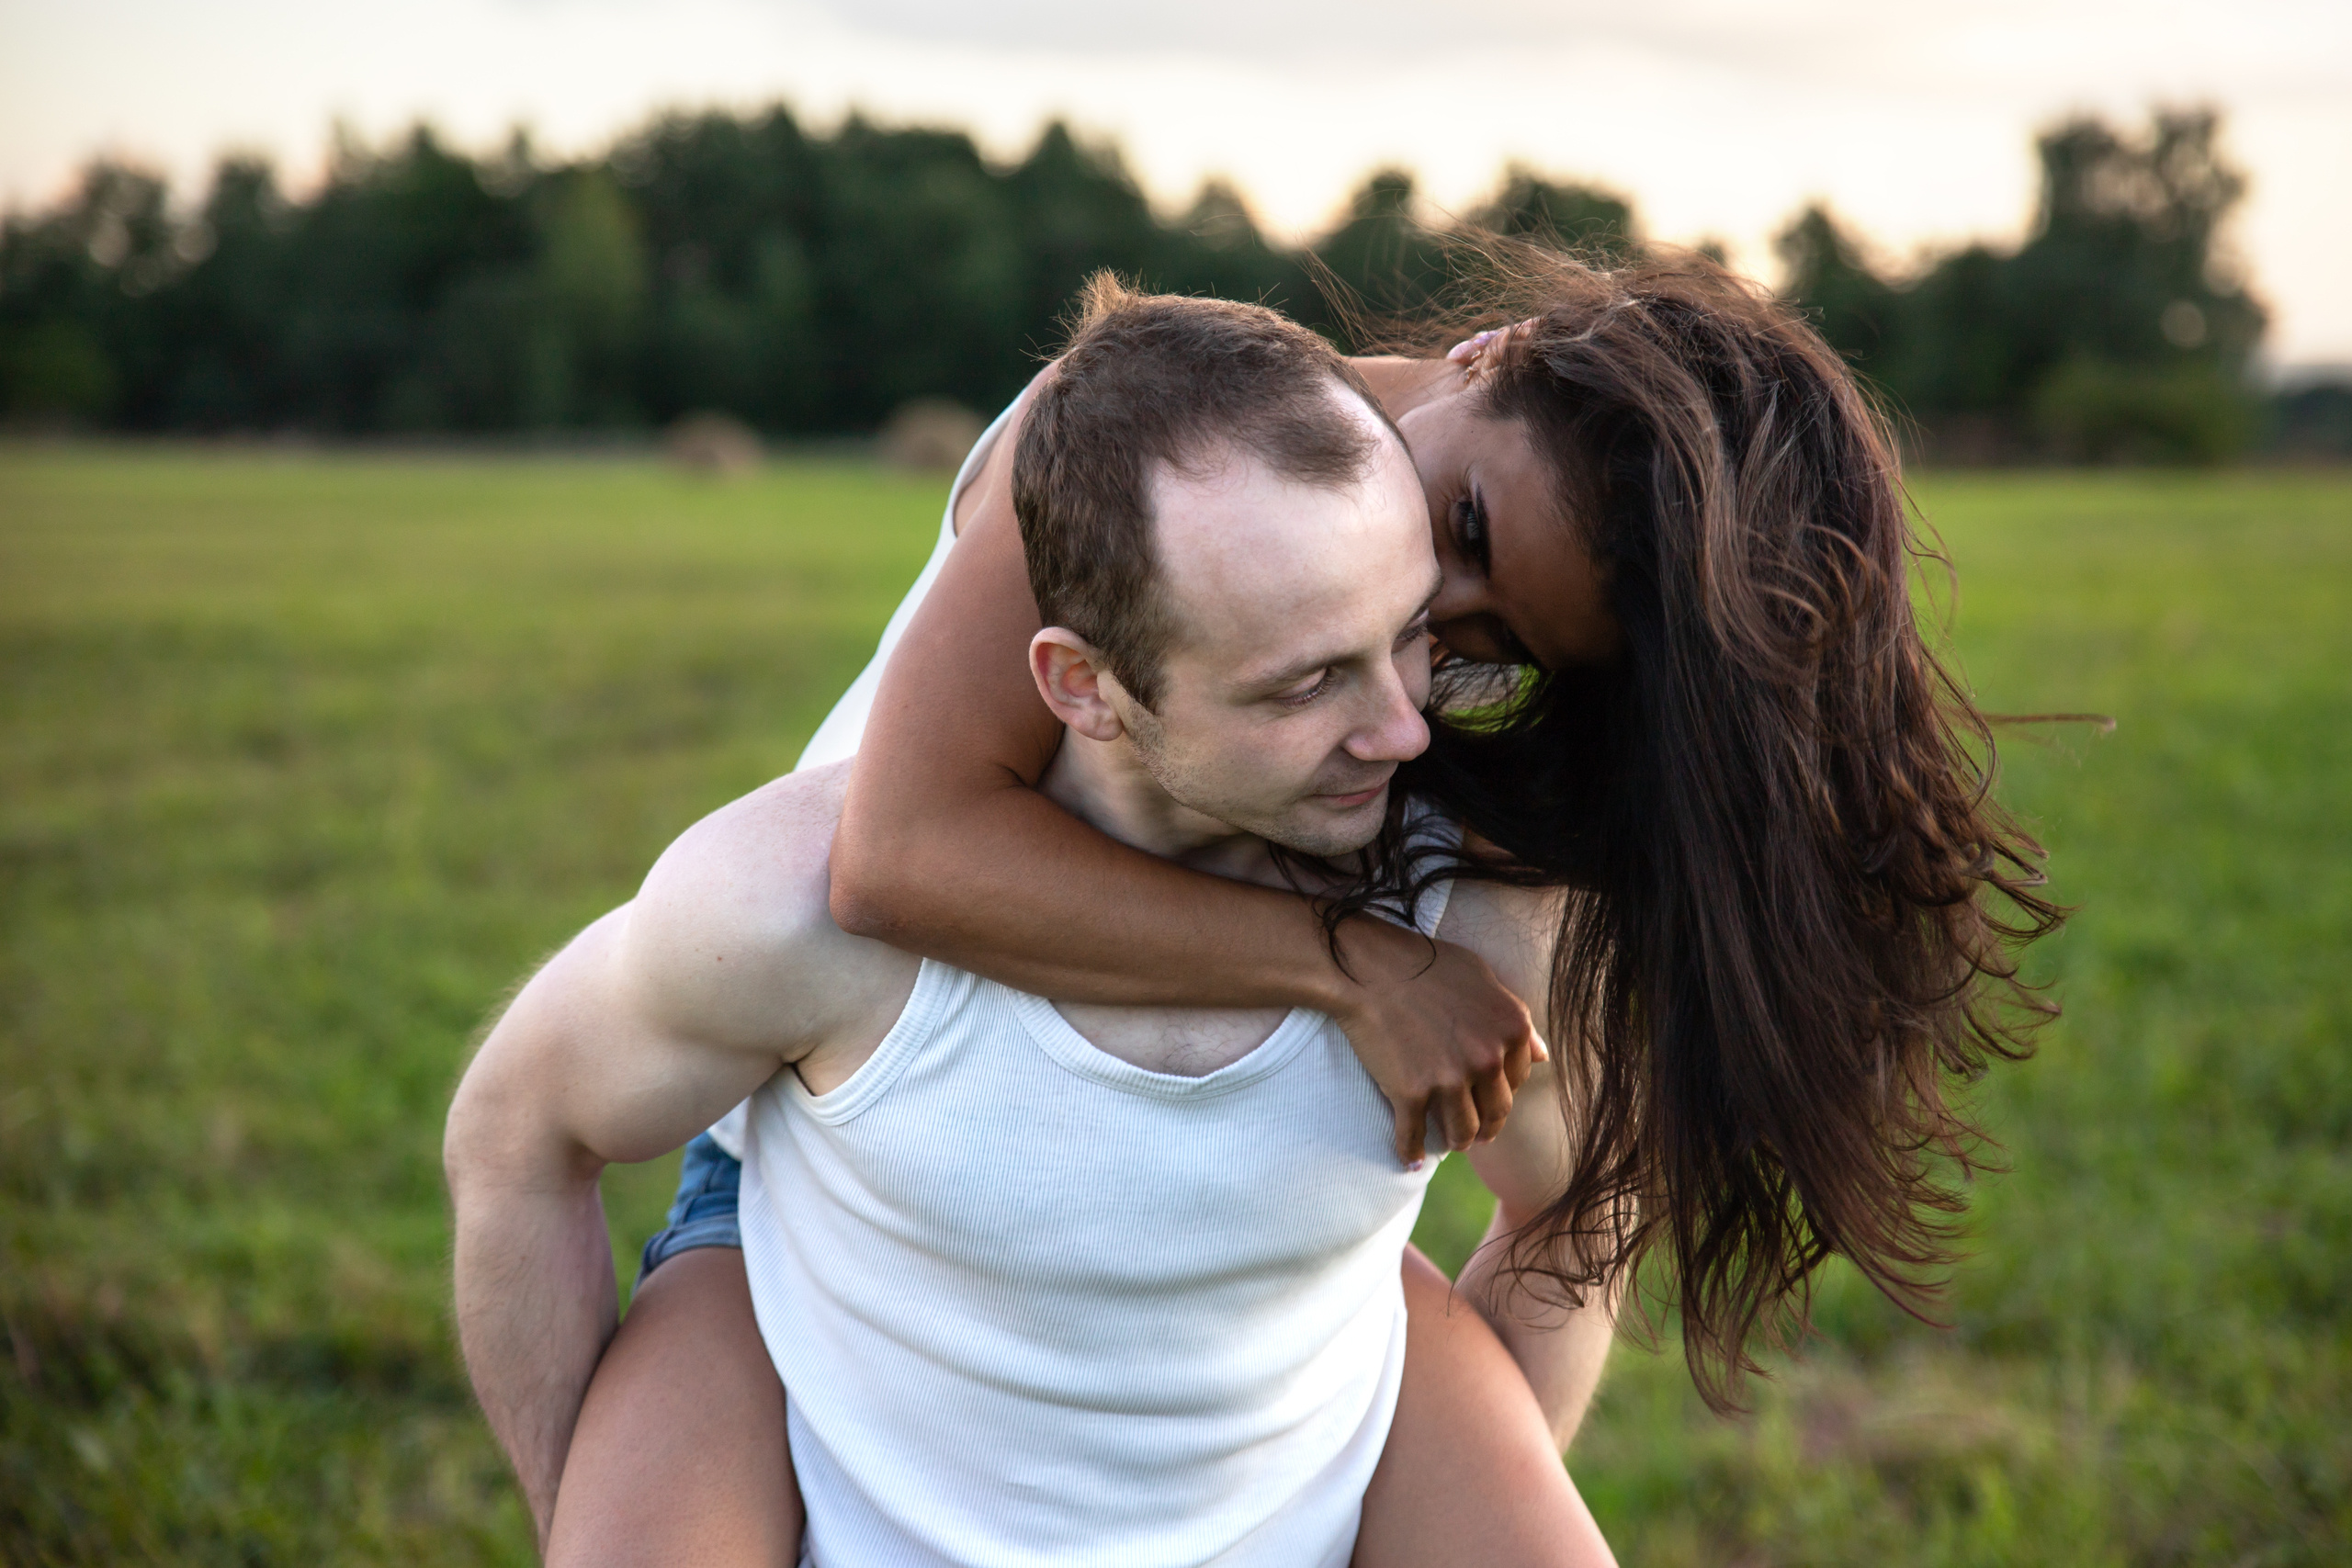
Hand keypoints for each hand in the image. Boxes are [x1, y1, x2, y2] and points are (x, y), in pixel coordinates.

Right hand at [1328, 918, 1546, 1168]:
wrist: (1369, 966)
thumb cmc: (1426, 964)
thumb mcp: (1483, 979)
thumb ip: (1515, 1018)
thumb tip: (1542, 1055)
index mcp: (1511, 1029)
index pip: (1518, 1080)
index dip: (1502, 1090)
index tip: (1488, 1096)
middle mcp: (1487, 1058)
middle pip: (1496, 1112)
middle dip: (1487, 1125)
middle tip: (1476, 1131)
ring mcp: (1449, 1079)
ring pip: (1464, 1132)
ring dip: (1458, 1142)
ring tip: (1451, 1142)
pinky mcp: (1411, 1093)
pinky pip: (1414, 1136)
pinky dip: (1411, 1152)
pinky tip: (1411, 1159)